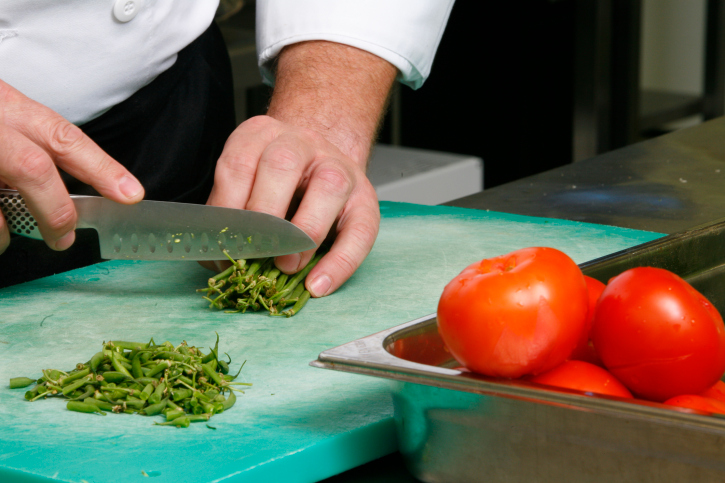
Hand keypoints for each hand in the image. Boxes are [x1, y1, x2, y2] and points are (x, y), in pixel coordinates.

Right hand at [0, 80, 144, 253]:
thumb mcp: (3, 114)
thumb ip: (30, 144)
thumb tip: (69, 194)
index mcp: (8, 106)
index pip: (63, 137)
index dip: (101, 167)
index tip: (131, 195)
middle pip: (31, 168)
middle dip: (56, 211)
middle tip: (64, 239)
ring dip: (2, 232)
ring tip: (6, 239)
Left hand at [207, 41, 396, 296]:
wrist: (320, 164)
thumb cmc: (276, 185)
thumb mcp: (246, 186)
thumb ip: (231, 216)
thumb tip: (217, 259)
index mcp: (260, 136)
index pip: (237, 165)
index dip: (227, 209)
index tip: (224, 244)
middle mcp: (301, 143)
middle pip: (282, 166)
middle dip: (265, 215)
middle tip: (257, 254)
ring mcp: (338, 166)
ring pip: (328, 186)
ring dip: (304, 231)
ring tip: (288, 266)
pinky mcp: (366, 197)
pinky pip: (360, 230)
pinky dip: (339, 263)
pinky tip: (317, 285)